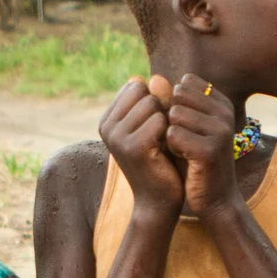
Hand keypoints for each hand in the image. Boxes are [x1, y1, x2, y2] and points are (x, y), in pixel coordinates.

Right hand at [100, 78, 182, 214]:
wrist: (159, 200)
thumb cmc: (160, 160)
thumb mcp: (155, 125)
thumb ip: (155, 99)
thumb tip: (155, 76)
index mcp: (107, 119)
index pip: (136, 84)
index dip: (154, 101)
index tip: (154, 127)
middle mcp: (106, 126)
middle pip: (144, 91)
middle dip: (160, 109)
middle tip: (160, 138)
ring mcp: (116, 137)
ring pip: (153, 104)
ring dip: (166, 121)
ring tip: (162, 144)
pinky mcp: (132, 148)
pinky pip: (160, 120)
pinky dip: (170, 133)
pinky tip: (166, 151)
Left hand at [163, 73, 240, 216]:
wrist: (214, 198)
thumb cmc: (195, 159)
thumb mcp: (183, 125)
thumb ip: (170, 102)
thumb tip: (154, 78)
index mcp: (222, 103)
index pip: (184, 84)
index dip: (175, 105)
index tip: (187, 128)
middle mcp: (225, 112)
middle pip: (177, 96)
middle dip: (171, 118)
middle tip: (184, 141)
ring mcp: (221, 129)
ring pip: (174, 114)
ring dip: (170, 135)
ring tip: (186, 150)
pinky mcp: (211, 148)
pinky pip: (173, 134)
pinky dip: (171, 148)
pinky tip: (186, 159)